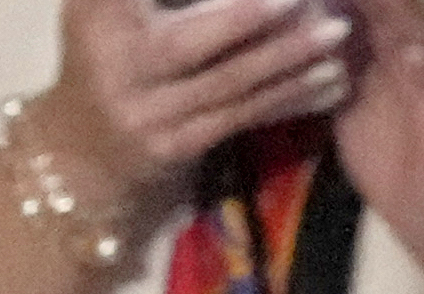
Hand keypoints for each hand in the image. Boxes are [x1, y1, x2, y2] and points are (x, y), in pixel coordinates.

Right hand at [41, 0, 352, 197]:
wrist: (86, 149)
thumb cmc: (112, 53)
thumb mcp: (108, 5)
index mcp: (96, 9)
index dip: (226, 6)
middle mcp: (113, 59)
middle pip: (191, 41)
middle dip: (251, 18)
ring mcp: (144, 111)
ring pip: (228, 83)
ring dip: (289, 58)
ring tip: (337, 33)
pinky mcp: (176, 146)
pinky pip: (242, 117)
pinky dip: (290, 97)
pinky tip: (331, 82)